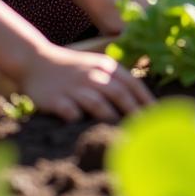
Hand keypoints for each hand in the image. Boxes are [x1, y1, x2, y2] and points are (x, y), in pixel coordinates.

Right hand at [18, 43, 152, 122]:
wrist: (36, 61)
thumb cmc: (75, 70)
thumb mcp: (98, 68)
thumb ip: (117, 83)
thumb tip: (143, 107)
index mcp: (106, 67)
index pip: (133, 84)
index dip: (146, 102)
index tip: (158, 119)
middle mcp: (93, 75)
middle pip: (119, 94)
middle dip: (134, 113)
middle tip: (146, 132)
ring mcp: (74, 86)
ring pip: (97, 102)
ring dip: (110, 117)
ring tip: (121, 134)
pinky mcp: (56, 98)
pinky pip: (69, 111)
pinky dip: (78, 120)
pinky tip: (85, 130)